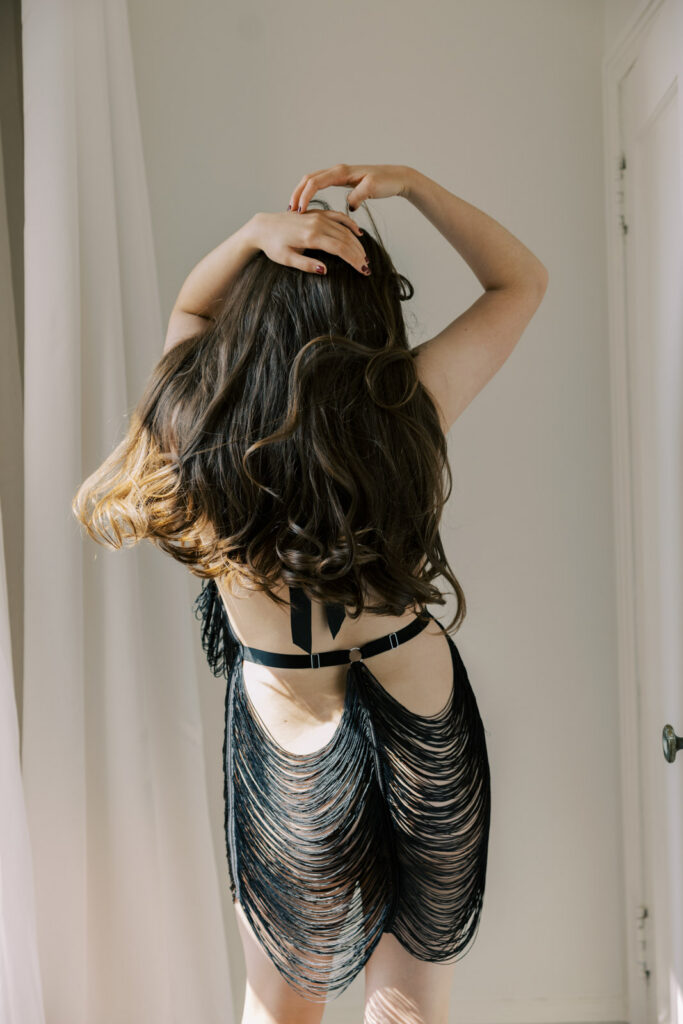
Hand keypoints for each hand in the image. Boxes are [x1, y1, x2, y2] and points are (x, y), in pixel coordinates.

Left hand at [252, 208, 368, 275]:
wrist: (263, 226)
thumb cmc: (273, 246)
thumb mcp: (286, 259)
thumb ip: (306, 265)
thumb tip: (326, 270)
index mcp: (311, 236)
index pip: (340, 248)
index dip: (354, 260)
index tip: (363, 271)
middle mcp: (316, 223)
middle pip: (346, 239)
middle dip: (359, 254)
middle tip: (367, 267)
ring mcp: (318, 216)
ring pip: (344, 228)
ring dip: (356, 242)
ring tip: (364, 255)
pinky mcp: (317, 212)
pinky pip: (338, 216)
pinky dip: (350, 224)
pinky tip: (358, 233)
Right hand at [287, 163, 411, 213]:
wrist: (398, 177)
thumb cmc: (387, 182)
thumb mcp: (372, 189)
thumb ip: (358, 196)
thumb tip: (349, 206)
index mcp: (341, 172)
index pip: (314, 182)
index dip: (304, 196)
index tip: (299, 211)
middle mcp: (338, 171)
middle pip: (308, 179)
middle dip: (297, 194)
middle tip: (290, 211)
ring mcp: (339, 175)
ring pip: (312, 181)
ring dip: (302, 194)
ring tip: (295, 210)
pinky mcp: (343, 181)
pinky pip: (320, 186)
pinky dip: (311, 194)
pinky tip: (310, 208)